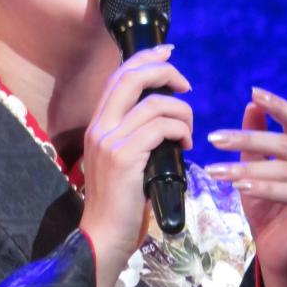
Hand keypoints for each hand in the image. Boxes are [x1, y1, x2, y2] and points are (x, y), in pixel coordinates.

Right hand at [79, 44, 191, 286]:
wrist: (103, 234)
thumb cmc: (120, 199)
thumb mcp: (122, 157)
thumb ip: (134, 131)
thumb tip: (161, 109)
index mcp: (98, 122)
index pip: (119, 76)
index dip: (144, 58)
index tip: (167, 52)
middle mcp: (99, 125)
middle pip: (131, 77)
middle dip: (164, 70)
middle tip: (185, 84)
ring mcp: (109, 140)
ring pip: (153, 104)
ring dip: (181, 111)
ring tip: (188, 130)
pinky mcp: (123, 157)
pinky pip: (160, 128)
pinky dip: (179, 130)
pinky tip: (185, 144)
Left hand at [207, 88, 286, 280]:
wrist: (280, 252)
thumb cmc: (268, 206)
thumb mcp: (257, 166)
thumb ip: (256, 136)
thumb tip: (252, 104)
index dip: (276, 105)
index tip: (254, 92)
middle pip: (284, 144)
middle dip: (247, 138)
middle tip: (215, 138)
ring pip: (282, 170)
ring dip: (244, 169)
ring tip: (215, 170)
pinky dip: (263, 187)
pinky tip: (239, 186)